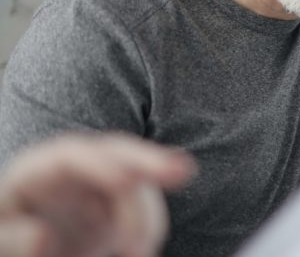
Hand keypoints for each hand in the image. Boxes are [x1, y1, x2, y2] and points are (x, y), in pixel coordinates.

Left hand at [0, 133, 194, 256]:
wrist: (22, 246)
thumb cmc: (5, 238)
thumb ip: (10, 239)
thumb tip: (42, 235)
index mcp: (37, 171)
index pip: (73, 155)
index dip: (101, 164)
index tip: (125, 183)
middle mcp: (74, 170)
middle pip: (117, 152)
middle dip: (150, 160)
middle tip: (183, 171)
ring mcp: (100, 187)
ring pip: (138, 183)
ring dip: (149, 214)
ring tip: (140, 254)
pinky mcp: (117, 207)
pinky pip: (144, 207)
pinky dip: (151, 226)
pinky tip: (142, 249)